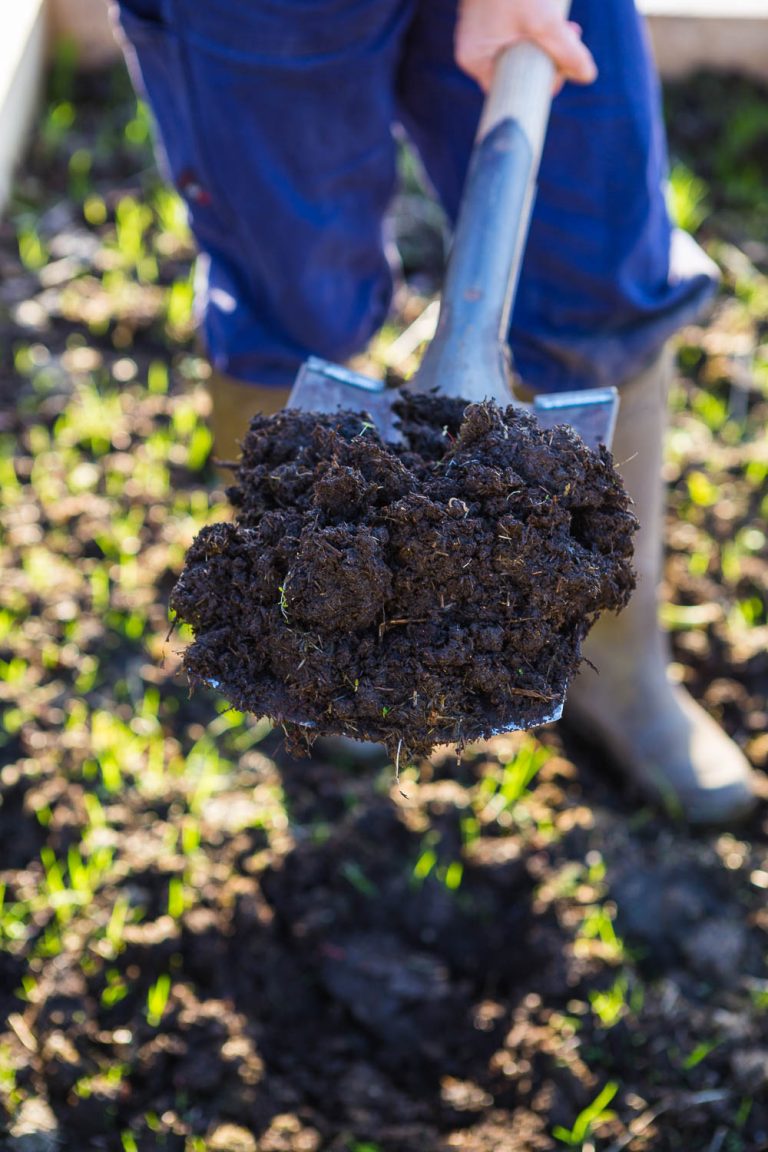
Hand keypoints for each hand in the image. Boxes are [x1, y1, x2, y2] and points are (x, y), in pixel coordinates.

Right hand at [455, 0, 597, 92]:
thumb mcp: (543, 20)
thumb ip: (566, 51)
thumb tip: (587, 76)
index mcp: (475, 60)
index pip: (511, 90)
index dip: (540, 83)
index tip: (563, 68)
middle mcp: (473, 49)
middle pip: (518, 69)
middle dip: (549, 57)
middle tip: (572, 36)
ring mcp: (479, 30)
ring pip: (521, 48)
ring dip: (548, 40)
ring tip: (569, 25)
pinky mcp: (489, 14)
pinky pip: (516, 31)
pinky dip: (538, 25)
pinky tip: (554, 12)